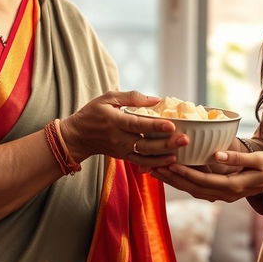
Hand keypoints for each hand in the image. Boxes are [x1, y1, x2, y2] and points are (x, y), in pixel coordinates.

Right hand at [60, 90, 188, 166]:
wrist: (77, 137)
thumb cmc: (93, 113)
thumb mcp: (108, 98)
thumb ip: (132, 97)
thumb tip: (156, 99)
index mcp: (116, 121)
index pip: (138, 124)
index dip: (155, 126)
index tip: (171, 125)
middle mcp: (119, 138)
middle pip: (145, 144)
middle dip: (166, 143)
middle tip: (184, 140)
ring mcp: (121, 150)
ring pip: (145, 156)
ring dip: (163, 156)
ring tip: (180, 154)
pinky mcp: (123, 157)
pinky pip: (141, 163)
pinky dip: (155, 164)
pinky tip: (169, 161)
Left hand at [152, 149, 262, 201]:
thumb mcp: (258, 159)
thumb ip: (237, 158)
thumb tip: (217, 155)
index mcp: (233, 186)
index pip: (201, 181)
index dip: (183, 173)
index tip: (167, 163)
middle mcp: (226, 194)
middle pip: (192, 188)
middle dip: (171, 178)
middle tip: (152, 167)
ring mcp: (225, 194)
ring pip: (194, 190)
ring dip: (175, 181)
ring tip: (157, 170)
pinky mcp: (225, 191)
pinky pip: (200, 189)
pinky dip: (185, 182)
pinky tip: (175, 174)